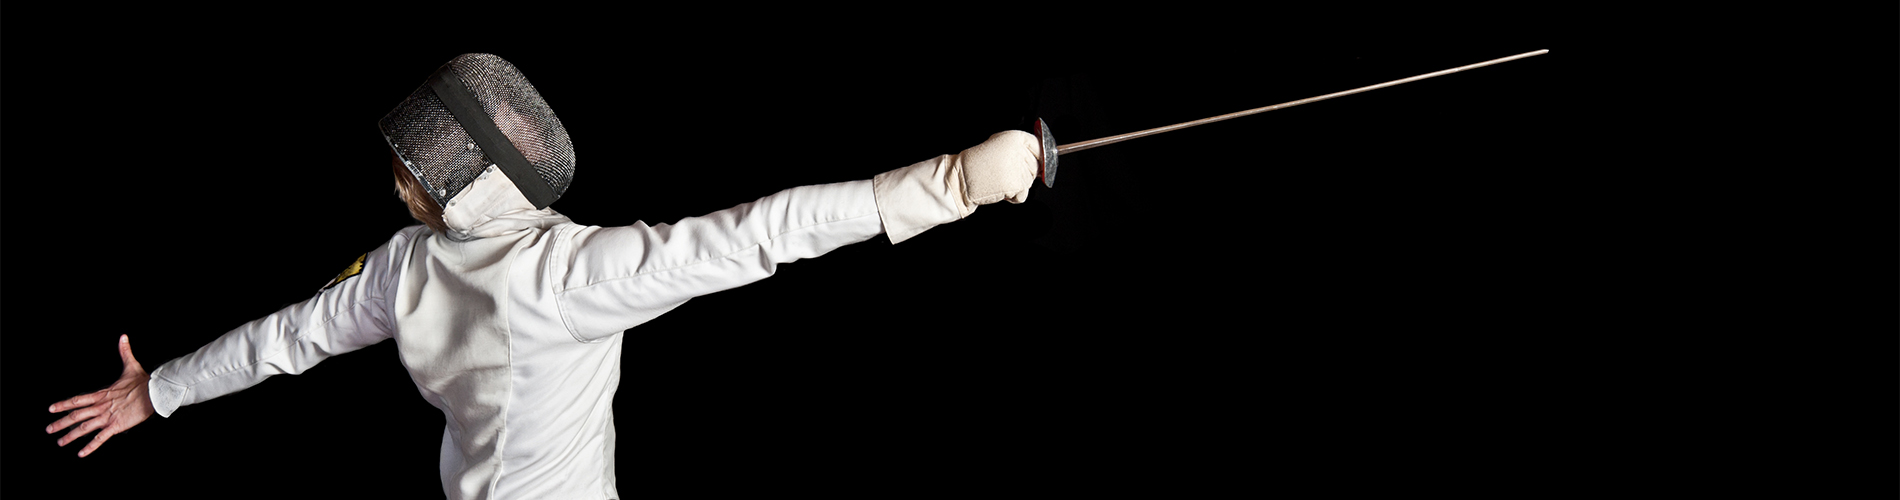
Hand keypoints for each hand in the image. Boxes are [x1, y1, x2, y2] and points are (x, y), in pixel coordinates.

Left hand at [48, 335, 155, 456]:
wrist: (155, 392)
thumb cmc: (144, 381)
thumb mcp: (131, 366)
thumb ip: (124, 352)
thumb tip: (123, 337)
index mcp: (101, 394)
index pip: (77, 400)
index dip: (62, 404)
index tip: (50, 409)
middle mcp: (100, 406)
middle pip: (75, 416)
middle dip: (60, 423)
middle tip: (48, 429)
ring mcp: (107, 417)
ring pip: (84, 428)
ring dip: (70, 436)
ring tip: (60, 442)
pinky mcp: (116, 426)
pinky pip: (100, 438)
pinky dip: (90, 446)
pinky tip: (80, 454)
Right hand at [955, 130, 1042, 209]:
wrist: (963, 177)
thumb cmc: (978, 163)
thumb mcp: (999, 145)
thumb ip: (1020, 149)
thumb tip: (1041, 158)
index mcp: (1015, 137)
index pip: (1039, 146)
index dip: (1039, 156)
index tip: (1038, 161)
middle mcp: (1019, 151)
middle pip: (1036, 167)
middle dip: (1024, 174)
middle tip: (1005, 172)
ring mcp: (1018, 168)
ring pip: (1030, 182)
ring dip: (1017, 186)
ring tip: (999, 179)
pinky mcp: (1016, 184)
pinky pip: (1023, 195)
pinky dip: (1013, 197)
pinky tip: (1001, 189)